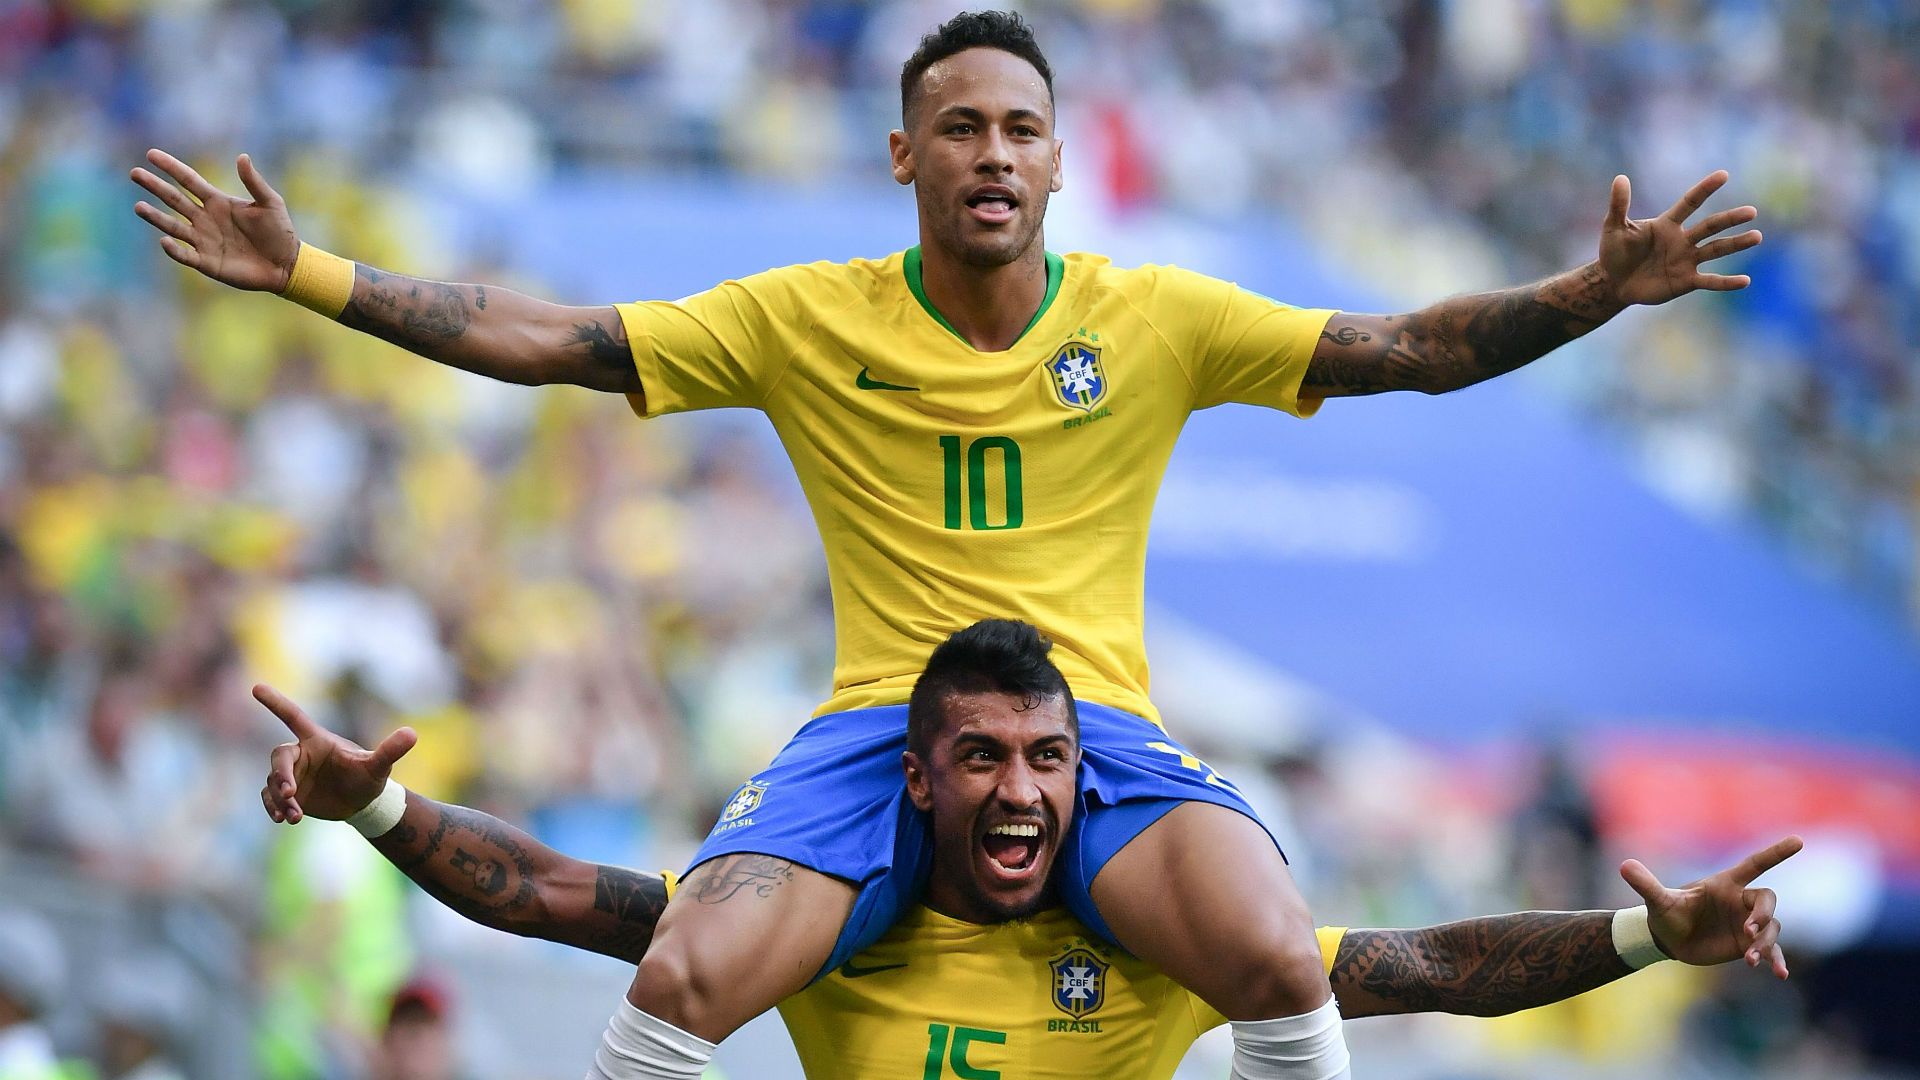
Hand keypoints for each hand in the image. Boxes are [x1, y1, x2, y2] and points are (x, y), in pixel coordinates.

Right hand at [130, 150, 299, 291]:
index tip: (151, 154)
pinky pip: (185, 255)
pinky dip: (174, 249)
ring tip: (138, 207)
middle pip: (174, 199)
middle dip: (155, 186)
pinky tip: (164, 240)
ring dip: (155, 217)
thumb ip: (254, 182)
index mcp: (217, 202)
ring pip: (173, 226)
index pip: (188, 180)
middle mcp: (205, 219)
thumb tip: (242, 157)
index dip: (171, 167)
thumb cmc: (280, 232)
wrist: (286, 264)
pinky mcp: (206, 262)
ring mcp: (203, 240)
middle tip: (135, 173)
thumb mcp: (270, 203)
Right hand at [255, 683, 415, 824]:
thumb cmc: (369, 778)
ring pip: (273, 782)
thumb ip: (390, 750)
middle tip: (291, 793)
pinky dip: (273, 808)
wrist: (362, 803)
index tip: (256, 687)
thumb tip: (413, 733)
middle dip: (281, 775)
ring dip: (280, 799)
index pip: (293, 717)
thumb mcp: (379, 766)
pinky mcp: (288, 795)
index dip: (276, 702)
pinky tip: (284, 820)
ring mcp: (292, 775)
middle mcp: (301, 755)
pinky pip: (270, 798)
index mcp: (318, 740)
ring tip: (295, 817)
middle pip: (279, 757)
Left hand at [1597, 170, 1761, 305]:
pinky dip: (1726, 282)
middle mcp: (1682, 239)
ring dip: (1736, 244)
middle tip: (1751, 211)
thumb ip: (1619, 205)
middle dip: (1730, 219)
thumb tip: (1620, 178)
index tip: (1723, 175)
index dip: (1704, 189)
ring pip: (1716, 249)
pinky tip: (1745, 281)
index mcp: (1667, 224)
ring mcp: (1686, 260)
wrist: (1614, 282)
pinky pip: (1710, 281)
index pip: (1689, 203)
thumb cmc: (1615, 252)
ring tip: (1756, 236)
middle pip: (1710, 226)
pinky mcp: (1686, 281)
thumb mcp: (1614, 228)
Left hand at [1620, 835, 1801, 978]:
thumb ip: (1646, 884)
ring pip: (1771, 927)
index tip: (1798, 841)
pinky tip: (1780, 974)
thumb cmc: (1666, 914)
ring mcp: (1747, 923)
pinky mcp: (1748, 945)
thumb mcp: (1658, 901)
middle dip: (1763, 915)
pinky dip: (1777, 961)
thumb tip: (1623, 865)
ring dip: (1765, 943)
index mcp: (1724, 884)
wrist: (1669, 939)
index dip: (1775, 853)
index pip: (1754, 864)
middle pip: (1767, 900)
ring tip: (1751, 959)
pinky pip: (1771, 951)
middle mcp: (1740, 901)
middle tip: (1748, 931)